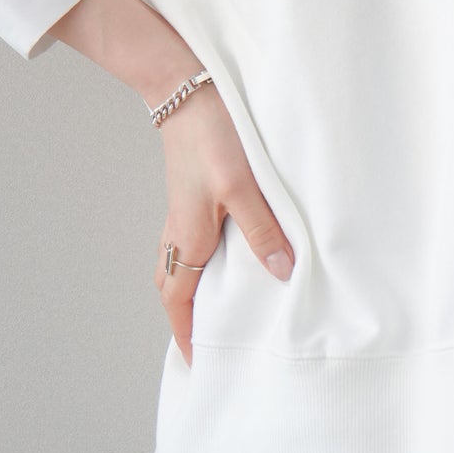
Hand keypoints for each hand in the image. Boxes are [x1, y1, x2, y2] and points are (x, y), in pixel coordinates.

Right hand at [152, 79, 294, 368]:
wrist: (183, 90)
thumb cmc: (211, 136)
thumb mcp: (243, 186)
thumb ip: (263, 231)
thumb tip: (282, 273)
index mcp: (187, 237)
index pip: (178, 300)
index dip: (186, 334)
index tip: (198, 362)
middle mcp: (178, 230)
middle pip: (172, 287)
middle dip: (183, 318)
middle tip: (205, 340)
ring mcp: (181, 212)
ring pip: (176, 264)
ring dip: (188, 289)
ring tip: (212, 308)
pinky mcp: (189, 194)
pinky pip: (185, 241)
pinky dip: (195, 261)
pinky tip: (221, 255)